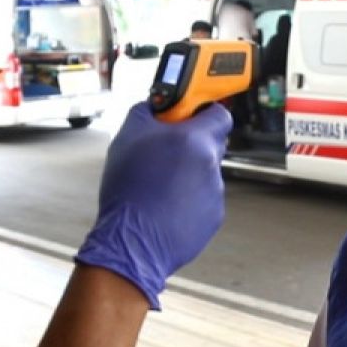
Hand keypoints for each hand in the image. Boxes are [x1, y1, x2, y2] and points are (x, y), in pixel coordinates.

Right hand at [75, 101, 231, 308]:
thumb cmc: (128, 190)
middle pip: (210, 144)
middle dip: (192, 144)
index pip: (220, 114)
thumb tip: (155, 105)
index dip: (203, 113)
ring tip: (158, 186)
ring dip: (188, 174)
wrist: (132, 241)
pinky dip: (189, 200)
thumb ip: (146, 113)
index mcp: (195, 139)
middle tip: (166, 151)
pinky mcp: (213, 217)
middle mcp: (212, 164)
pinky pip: (203, 199)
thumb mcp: (126, 138)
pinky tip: (165, 206)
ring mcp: (215, 193)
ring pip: (205, 173)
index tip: (188, 116)